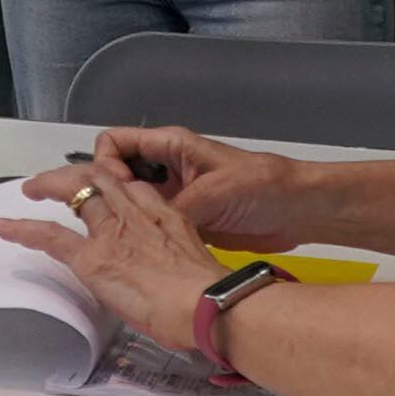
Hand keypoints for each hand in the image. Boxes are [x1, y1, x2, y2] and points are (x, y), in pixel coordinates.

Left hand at [0, 155, 220, 349]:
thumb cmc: (208, 294)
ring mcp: (110, 231)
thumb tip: (165, 279)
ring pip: (75, 193)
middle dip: (76, 174)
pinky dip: (24, 229)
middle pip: (100, 178)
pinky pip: (50, 236)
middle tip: (58, 180)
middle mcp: (134, 212)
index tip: (106, 189)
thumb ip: (175, 259)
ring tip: (30, 190)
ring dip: (50, 187)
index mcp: (164, 213)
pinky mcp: (91, 257)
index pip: (132, 187)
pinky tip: (5, 226)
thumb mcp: (195, 261)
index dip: (114, 184)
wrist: (203, 303)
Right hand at [83, 126, 321, 252]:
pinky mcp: (183, 221)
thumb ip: (180, 204)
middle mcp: (167, 169)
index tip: (115, 192)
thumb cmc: (263, 186)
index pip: (116, 143)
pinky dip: (140, 236)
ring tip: (110, 240)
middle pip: (116, 173)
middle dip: (103, 192)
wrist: (297, 211)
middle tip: (97, 220)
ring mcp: (174, 196)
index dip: (105, 165)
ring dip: (120, 217)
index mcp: (171, 147)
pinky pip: (150, 225)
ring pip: (130, 202)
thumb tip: (147, 224)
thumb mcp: (217, 190)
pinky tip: (136, 252)